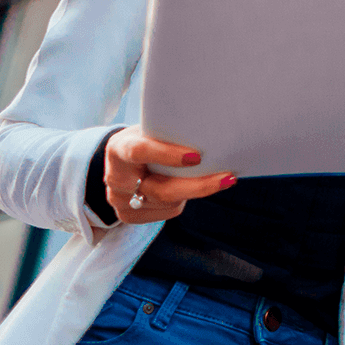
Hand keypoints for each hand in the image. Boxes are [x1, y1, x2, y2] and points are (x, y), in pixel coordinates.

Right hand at [103, 128, 234, 224]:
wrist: (121, 161)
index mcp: (118, 149)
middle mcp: (116, 178)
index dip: (167, 155)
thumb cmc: (146, 139)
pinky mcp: (128, 216)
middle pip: (160, 190)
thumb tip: (212, 133)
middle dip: (198, 186)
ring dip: (195, 191)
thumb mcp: (151, 129)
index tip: (196, 156)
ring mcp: (119, 201)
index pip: (140, 152)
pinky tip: (193, 188)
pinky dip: (184, 201)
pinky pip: (167, 212)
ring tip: (218, 179)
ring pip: (168, 203)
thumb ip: (171, 132)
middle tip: (227, 178)